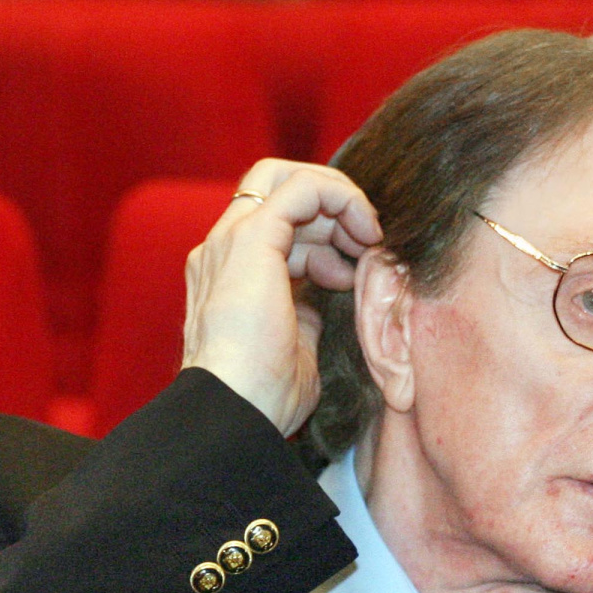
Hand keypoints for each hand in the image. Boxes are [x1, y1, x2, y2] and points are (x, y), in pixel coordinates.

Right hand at [182, 159, 381, 435]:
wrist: (235, 413)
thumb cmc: (264, 399)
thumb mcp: (293, 351)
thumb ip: (302, 318)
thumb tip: (318, 307)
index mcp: (225, 276)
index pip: (273, 228)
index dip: (320, 236)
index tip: (352, 268)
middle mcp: (221, 250)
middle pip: (277, 192)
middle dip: (329, 208)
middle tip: (365, 244)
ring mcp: (231, 240)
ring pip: (288, 179)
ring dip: (341, 203)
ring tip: (371, 242)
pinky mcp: (251, 237)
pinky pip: (302, 188)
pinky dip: (341, 198)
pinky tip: (365, 232)